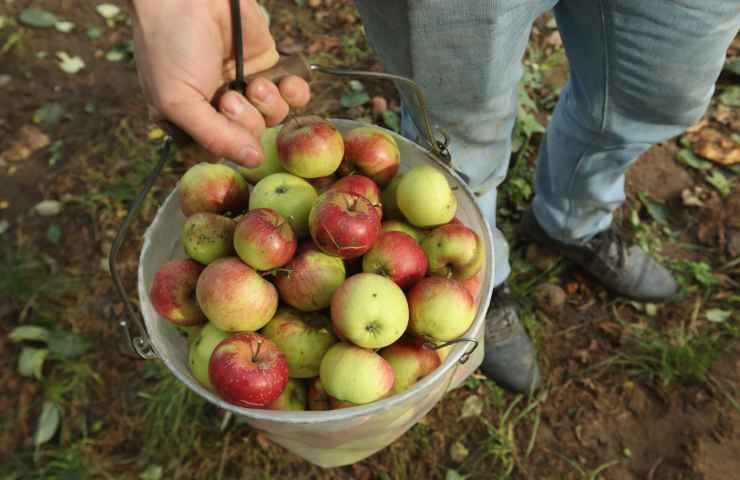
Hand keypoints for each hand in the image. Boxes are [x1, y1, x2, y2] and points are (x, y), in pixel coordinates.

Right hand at [130, 0, 310, 165]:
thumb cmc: (170, 46)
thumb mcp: (179, 101)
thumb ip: (215, 137)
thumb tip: (252, 162)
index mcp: (190, 120)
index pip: (221, 153)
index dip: (229, 146)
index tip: (220, 122)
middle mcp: (219, 108)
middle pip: (250, 139)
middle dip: (245, 121)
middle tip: (229, 96)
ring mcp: (245, 88)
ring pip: (273, 119)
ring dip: (268, 105)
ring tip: (253, 83)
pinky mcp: (268, 67)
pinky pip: (293, 95)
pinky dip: (295, 93)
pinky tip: (287, 84)